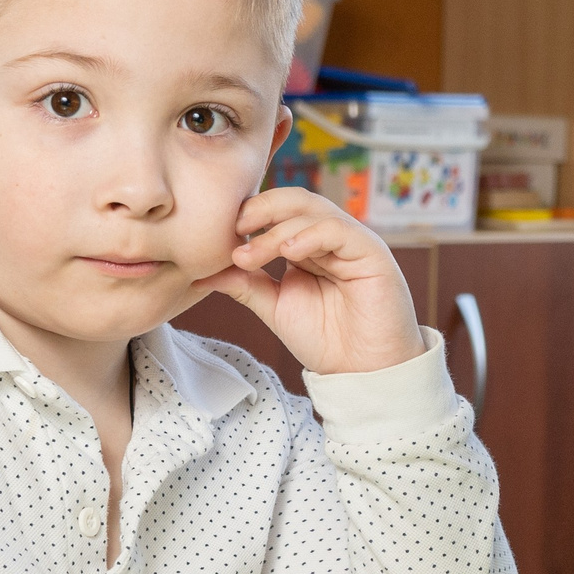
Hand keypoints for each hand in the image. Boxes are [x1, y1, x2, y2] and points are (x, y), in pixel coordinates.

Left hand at [190, 188, 423, 375]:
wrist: (362, 372)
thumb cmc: (326, 340)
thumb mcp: (275, 307)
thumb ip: (245, 285)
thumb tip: (202, 274)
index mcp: (308, 245)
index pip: (278, 211)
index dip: (250, 214)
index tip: (220, 234)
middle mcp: (330, 237)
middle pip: (295, 201)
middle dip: (260, 209)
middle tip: (233, 228)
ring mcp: (351, 241)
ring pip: (312, 211)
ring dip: (276, 230)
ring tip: (251, 255)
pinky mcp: (371, 251)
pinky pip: (338, 229)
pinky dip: (309, 235)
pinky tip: (288, 252)